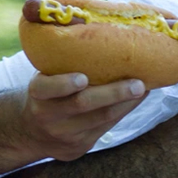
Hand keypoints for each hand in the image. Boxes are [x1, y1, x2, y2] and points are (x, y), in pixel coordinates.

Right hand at [19, 72, 147, 160]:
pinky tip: (138, 99)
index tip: (83, 78)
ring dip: (126, 104)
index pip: (46, 88)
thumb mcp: (45, 78)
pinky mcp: (79, 147)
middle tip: (138, 83)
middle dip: (113, 94)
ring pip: (100, 119)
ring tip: (144, 89)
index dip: (64, 84)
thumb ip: (62, 63)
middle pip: (82, 104)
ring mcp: (64, 134)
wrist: (32, 132)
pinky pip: (105, 128)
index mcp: (37, 94)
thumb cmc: (47, 93)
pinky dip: (124, 112)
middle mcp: (47, 115)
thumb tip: (97, 31)